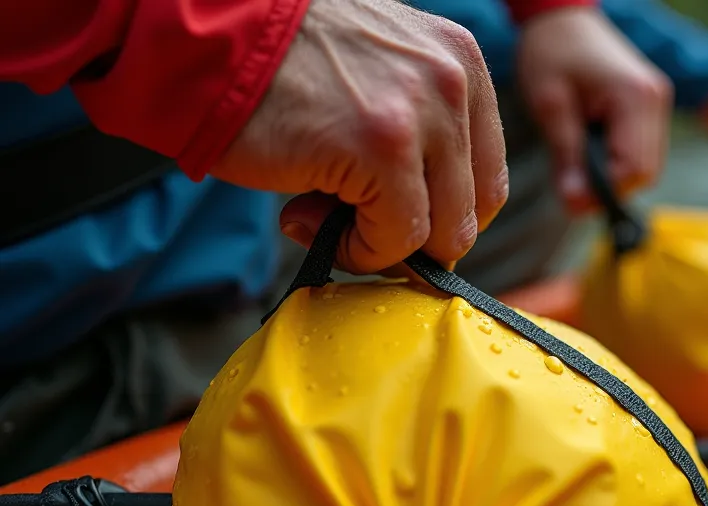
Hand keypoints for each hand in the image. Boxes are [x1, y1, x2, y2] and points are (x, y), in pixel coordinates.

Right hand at [209, 0, 507, 273]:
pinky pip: (394, 239)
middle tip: (349, 221)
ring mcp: (420, 114)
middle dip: (411, 234)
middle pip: (470, 210)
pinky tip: (302, 214)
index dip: (440, 214)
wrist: (201, 34)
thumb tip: (435, 229)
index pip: (487, 176)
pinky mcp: (380, 148)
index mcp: (461, 63)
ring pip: (439, 232)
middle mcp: (452, 82)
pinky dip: (354, 249)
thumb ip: (423, 131)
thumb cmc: (279, 64)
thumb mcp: (382, 75)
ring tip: (319, 213)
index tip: (391, 218)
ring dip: (379, 244)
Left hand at [517, 8, 672, 212]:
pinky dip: (617, 162)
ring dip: (613, 176)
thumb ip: (567, 155)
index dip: (604, 193)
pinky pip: (641, 152)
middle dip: (609, 188)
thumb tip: (577, 205)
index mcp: (635, 97)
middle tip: (570, 185)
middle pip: (645, 173)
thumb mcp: (550, 105)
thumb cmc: (552, 53)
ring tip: (577, 165)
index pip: (634, 169)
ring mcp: (658, 105)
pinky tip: (591, 151)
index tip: (570, 198)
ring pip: (646, 166)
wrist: (563, 19)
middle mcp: (657, 102)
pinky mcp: (651, 108)